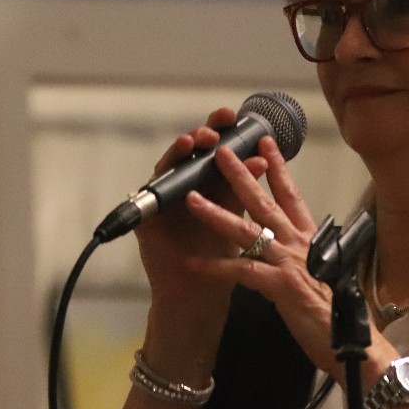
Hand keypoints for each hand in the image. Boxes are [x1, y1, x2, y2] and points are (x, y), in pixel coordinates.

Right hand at [133, 109, 270, 325]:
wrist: (205, 293)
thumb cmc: (224, 257)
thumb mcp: (239, 217)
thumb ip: (245, 188)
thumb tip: (261, 158)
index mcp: (211, 183)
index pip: (215, 150)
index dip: (222, 130)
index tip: (235, 115)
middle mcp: (186, 187)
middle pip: (191, 153)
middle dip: (201, 134)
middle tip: (214, 127)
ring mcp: (165, 201)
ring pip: (169, 168)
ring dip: (180, 153)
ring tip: (192, 141)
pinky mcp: (147, 220)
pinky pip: (151, 197)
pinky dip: (160, 183)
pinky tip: (171, 173)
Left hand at [182, 133, 372, 376]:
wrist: (357, 346)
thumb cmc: (342, 314)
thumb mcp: (325, 274)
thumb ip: (307, 256)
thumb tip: (295, 248)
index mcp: (311, 239)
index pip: (292, 194)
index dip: (277, 167)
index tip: (265, 143)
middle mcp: (301, 244)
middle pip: (265, 202)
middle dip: (241, 174)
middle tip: (222, 152)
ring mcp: (291, 263)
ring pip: (247, 231)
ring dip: (217, 213)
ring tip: (192, 199)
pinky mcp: (282, 287)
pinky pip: (241, 273)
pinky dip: (215, 268)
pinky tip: (193, 264)